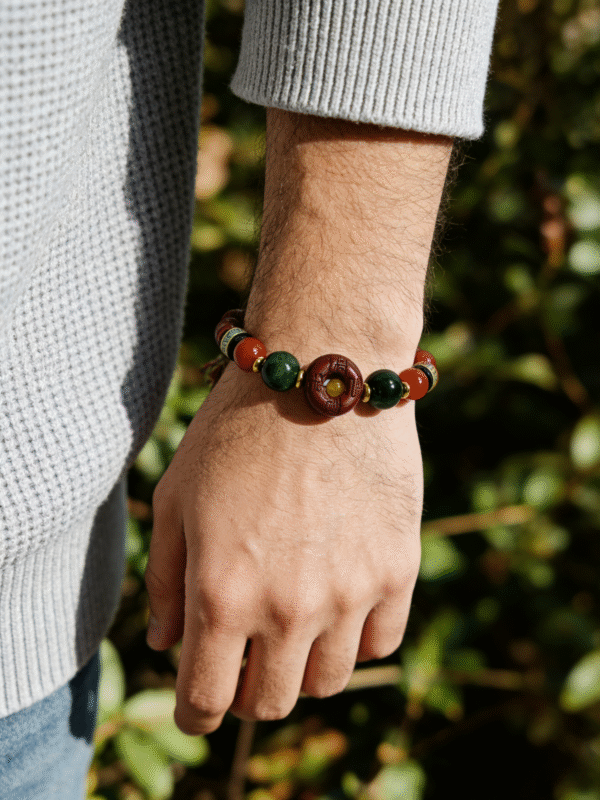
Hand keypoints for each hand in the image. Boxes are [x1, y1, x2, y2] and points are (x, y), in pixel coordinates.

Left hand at [145, 360, 422, 733]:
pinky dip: (355, 637)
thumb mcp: (175, 498)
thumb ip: (162, 579)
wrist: (322, 373)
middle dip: (248, 688)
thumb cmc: (236, 430)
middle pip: (270, 704)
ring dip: (302, 665)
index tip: (200, 701)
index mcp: (221, 595)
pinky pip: (379, 644)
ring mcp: (350, 594)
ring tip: (293, 620)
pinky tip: (339, 598)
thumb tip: (165, 643)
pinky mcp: (398, 571)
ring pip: (327, 681)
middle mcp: (288, 609)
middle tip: (245, 652)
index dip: (196, 712)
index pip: (206, 702)